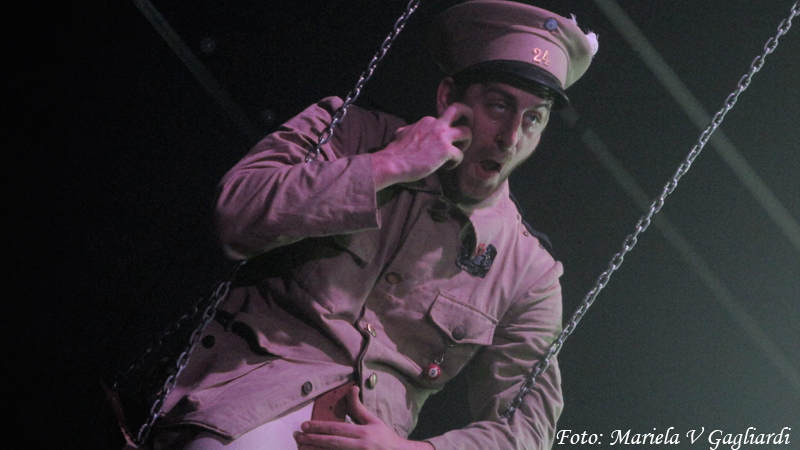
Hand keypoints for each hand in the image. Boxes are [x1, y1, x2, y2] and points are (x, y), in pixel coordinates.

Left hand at [294, 386, 433, 449]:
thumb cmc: (386, 438)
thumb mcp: (374, 421)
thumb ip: (359, 407)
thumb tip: (351, 388)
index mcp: (363, 433)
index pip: (336, 429)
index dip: (319, 427)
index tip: (304, 426)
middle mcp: (359, 446)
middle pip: (331, 443)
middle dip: (311, 440)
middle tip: (297, 437)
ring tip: (301, 448)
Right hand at [371, 103, 472, 190]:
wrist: (393, 162)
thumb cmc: (395, 151)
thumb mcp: (401, 133)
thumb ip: (410, 130)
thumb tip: (406, 132)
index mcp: (427, 120)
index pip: (443, 119)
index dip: (444, 130)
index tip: (439, 143)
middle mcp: (437, 124)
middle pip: (459, 110)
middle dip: (468, 115)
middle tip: (468, 126)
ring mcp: (442, 137)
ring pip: (466, 133)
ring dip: (465, 143)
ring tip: (457, 153)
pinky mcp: (446, 151)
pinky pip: (460, 155)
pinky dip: (455, 163)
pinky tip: (446, 167)